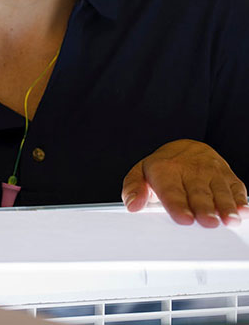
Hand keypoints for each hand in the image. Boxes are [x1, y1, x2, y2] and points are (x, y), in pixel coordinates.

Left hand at [122, 139, 248, 227]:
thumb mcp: (140, 174)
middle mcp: (190, 170)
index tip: (184, 219)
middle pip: (198, 193)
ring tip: (228, 220)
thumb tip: (132, 205)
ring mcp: (211, 172)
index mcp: (165, 170)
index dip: (178, 205)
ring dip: (225, 205)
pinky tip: (242, 210)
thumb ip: (132, 189)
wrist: (185, 148)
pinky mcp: (227, 175)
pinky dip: (240, 199)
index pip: (172, 191)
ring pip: (219, 190)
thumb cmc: (162, 169)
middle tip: (208, 222)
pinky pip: (236, 187)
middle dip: (204, 208)